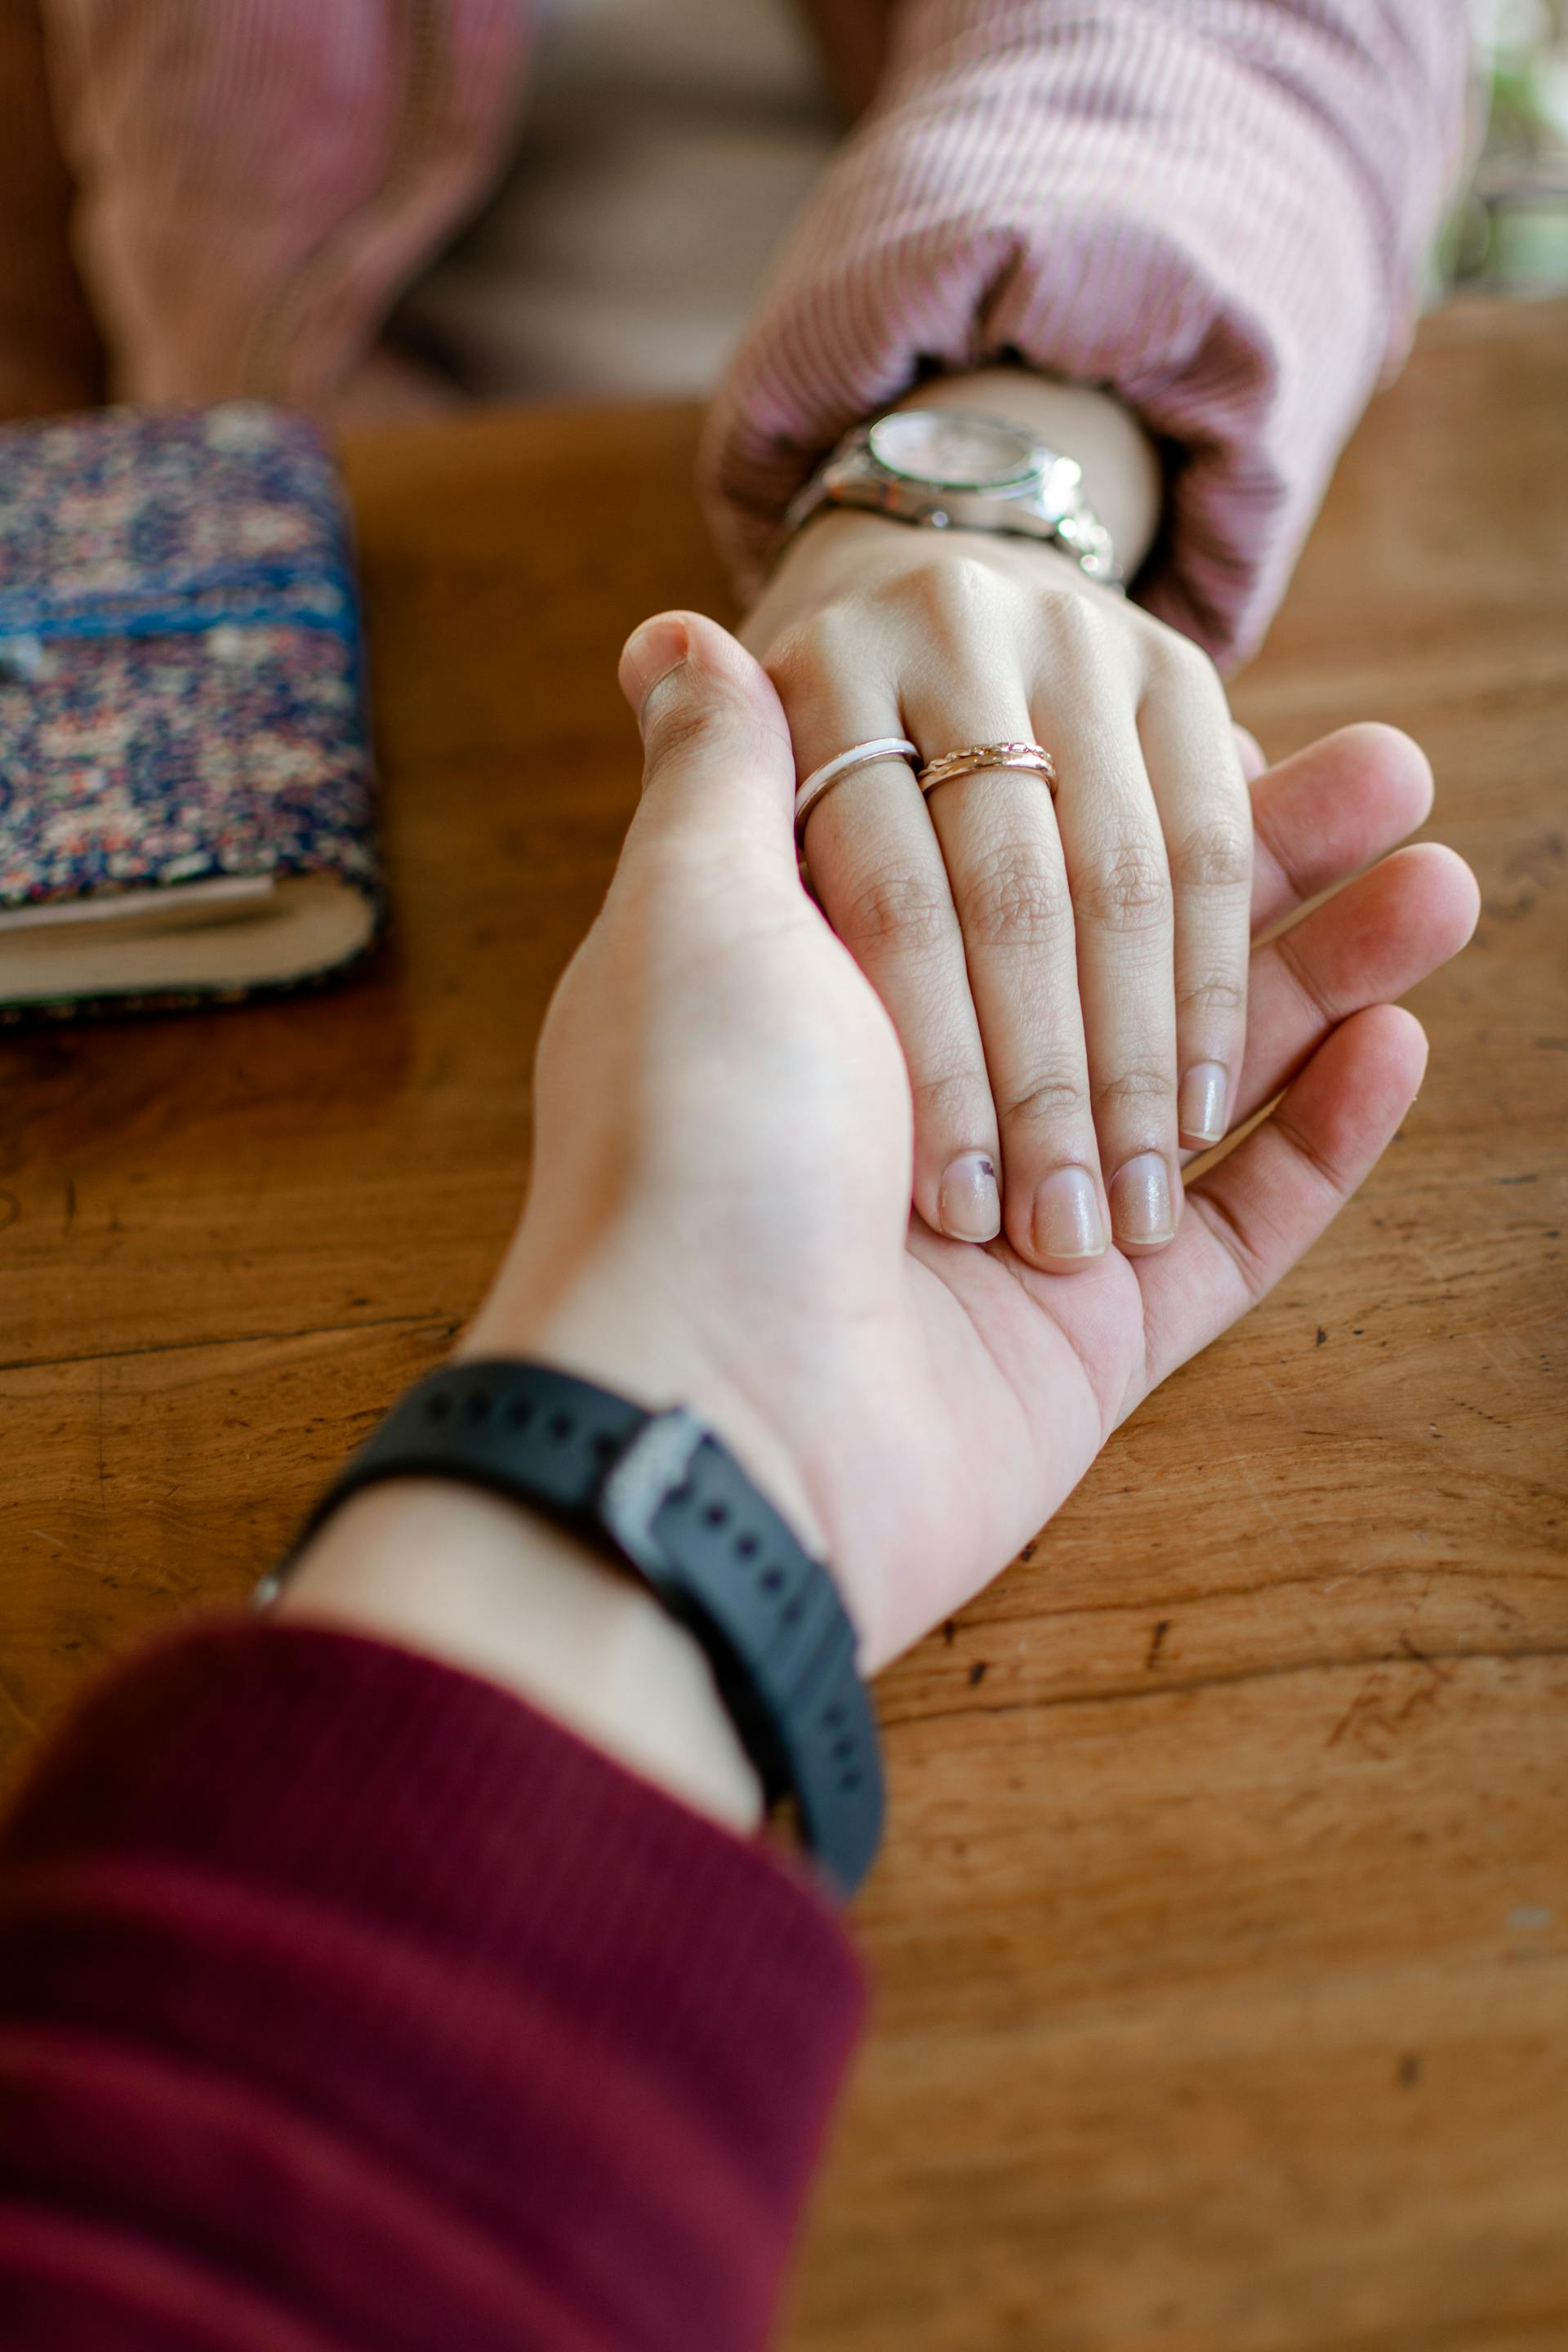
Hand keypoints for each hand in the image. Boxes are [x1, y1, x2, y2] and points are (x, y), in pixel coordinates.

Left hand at [463, 615, 1477, 1674]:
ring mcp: (1025, 1219)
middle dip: (1266, 862)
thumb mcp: (693, 919)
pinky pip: (1238, 1233)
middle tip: (1396, 769)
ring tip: (1441, 882)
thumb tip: (677, 637)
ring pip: (1206, 1076)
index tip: (1239, 704)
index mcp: (851, 987)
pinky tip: (1396, 1039)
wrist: (698, 1421)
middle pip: (1133, 949)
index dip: (1131, 778)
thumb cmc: (682, 1144)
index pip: (1021, 847)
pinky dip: (1321, 1142)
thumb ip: (726, 780)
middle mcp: (940, 1094)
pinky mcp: (1095, 1342)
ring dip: (1326, 975)